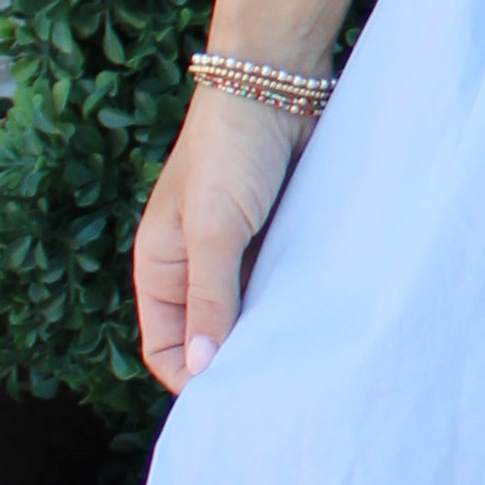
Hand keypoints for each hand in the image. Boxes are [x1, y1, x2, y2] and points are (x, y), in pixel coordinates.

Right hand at [132, 81, 302, 392]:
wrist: (275, 82)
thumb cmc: (230, 148)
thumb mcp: (213, 228)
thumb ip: (210, 296)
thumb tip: (206, 368)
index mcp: (160, 268)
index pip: (167, 348)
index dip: (194, 378)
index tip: (236, 402)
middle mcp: (196, 268)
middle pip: (212, 338)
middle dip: (240, 364)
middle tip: (281, 392)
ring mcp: (239, 255)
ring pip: (252, 316)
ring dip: (274, 336)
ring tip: (307, 365)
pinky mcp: (277, 239)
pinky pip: (284, 288)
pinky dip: (298, 306)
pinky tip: (324, 324)